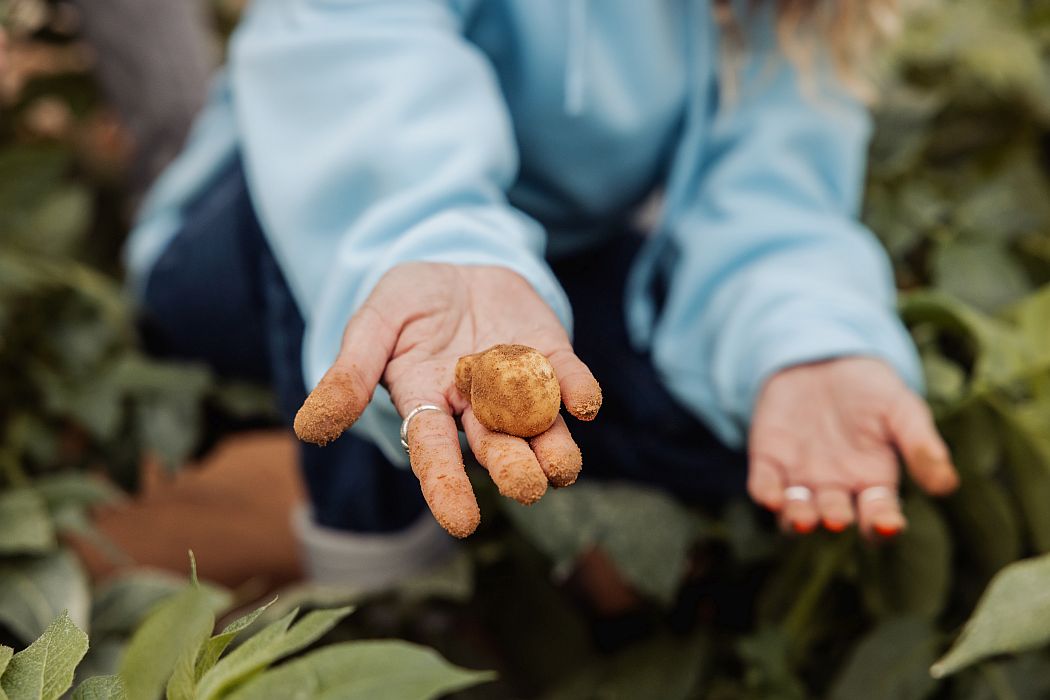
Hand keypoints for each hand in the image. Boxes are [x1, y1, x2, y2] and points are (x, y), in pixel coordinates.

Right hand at [293, 263, 600, 537]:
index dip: (446, 486)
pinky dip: (578, 391)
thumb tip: (308, 429)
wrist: (456, 266)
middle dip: (513, 469)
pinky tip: (585, 404)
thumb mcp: (372, 326)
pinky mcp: (550, 357)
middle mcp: (475, 407)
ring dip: (555, 449)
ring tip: (563, 468)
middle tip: (528, 488)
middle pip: (495, 447)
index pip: (433, 452)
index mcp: (427, 404)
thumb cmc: (408, 303)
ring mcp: (518, 385)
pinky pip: (567, 380)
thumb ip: (349, 374)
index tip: (462, 523)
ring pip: (539, 429)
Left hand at [747, 357, 957, 537]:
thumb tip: (947, 485)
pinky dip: (766, 493)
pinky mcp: (768, 460)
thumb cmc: (870, 388)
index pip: (879, 515)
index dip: (883, 525)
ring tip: (802, 519)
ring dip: (797, 518)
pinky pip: (763, 485)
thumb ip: (920, 445)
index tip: (888, 524)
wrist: (822, 358)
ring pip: (797, 511)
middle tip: (838, 517)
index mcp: (874, 481)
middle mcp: (837, 488)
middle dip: (836, 519)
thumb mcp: (901, 409)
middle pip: (835, 516)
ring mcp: (800, 476)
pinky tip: (769, 497)